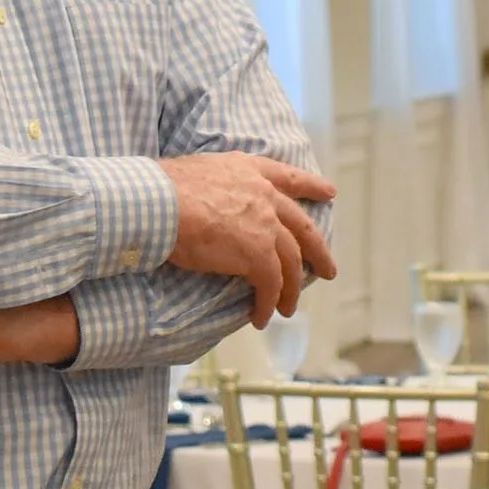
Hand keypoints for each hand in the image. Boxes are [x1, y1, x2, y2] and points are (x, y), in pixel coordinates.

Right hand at [162, 153, 338, 326]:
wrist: (158, 202)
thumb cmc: (163, 189)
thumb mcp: (202, 173)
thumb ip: (221, 188)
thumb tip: (210, 207)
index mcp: (250, 171)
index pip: (289, 177)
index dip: (312, 186)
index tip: (331, 192)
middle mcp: (265, 195)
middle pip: (302, 227)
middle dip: (319, 251)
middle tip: (329, 269)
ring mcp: (266, 225)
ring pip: (291, 263)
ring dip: (292, 289)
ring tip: (288, 308)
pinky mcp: (258, 254)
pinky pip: (271, 285)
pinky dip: (269, 304)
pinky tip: (262, 317)